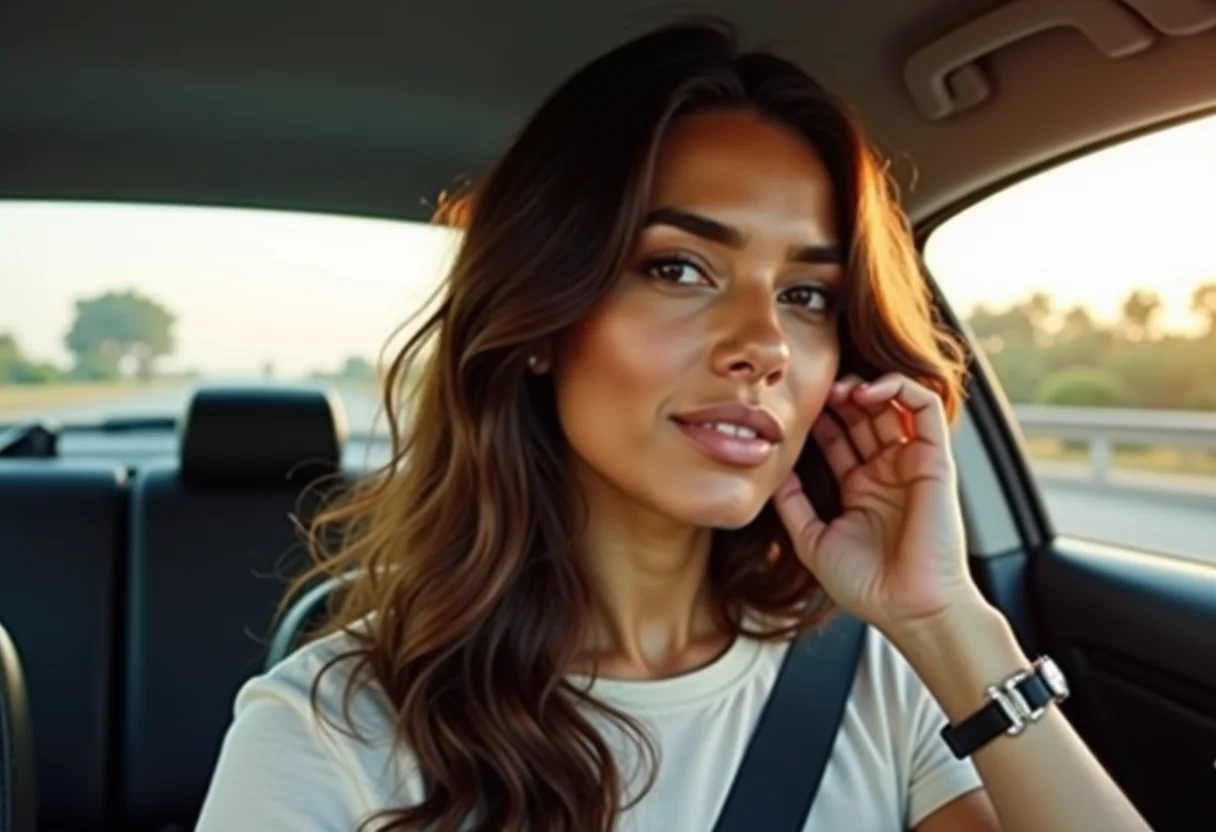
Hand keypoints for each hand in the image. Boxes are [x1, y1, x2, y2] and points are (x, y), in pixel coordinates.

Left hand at [772, 373, 980, 633]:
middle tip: (816, 391)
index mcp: (861, 489)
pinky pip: (925, 406)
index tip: (793, 410)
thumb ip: (792, 503)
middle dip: (839, 396)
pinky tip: (867, 393)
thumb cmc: (868, 586)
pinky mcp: (935, 459)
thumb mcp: (812, 540)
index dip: (818, 418)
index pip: (839, 437)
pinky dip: (899, 388)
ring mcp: (911, 464)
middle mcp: (887, 472)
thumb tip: (771, 469)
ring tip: (840, 391)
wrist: (909, 609)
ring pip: (892, 403)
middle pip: (863, 415)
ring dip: (865, 387)